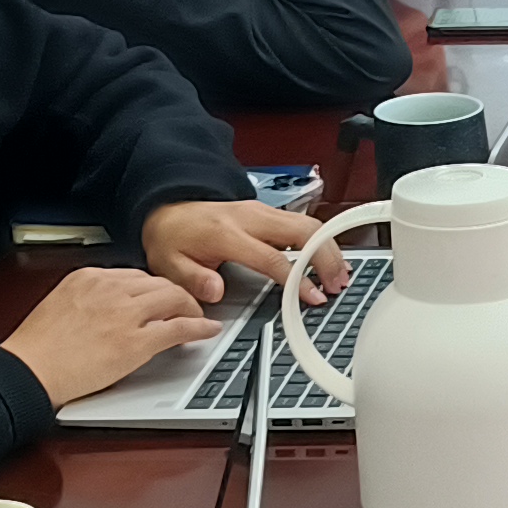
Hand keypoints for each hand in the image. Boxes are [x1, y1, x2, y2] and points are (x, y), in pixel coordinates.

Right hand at [0, 265, 222, 405]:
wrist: (28, 370)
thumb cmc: (36, 348)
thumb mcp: (60, 305)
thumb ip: (88, 299)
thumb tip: (107, 307)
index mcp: (88, 277)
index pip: (134, 275)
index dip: (152, 288)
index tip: (158, 296)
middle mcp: (109, 288)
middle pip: (158, 282)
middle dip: (175, 294)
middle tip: (184, 306)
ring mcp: (124, 314)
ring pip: (174, 298)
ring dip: (191, 307)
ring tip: (197, 317)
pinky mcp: (136, 342)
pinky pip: (179, 327)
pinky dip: (199, 327)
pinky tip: (208, 330)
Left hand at [139, 198, 342, 305]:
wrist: (170, 211)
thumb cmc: (173, 239)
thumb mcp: (167, 263)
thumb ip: (191, 279)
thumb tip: (215, 290)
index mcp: (226, 233)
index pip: (272, 257)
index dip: (296, 278)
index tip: (313, 296)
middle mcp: (249, 217)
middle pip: (302, 231)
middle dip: (326, 257)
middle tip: (337, 284)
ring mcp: (261, 211)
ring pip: (308, 223)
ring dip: (328, 248)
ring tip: (340, 274)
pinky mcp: (268, 212)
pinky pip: (302, 222)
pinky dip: (321, 240)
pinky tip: (330, 258)